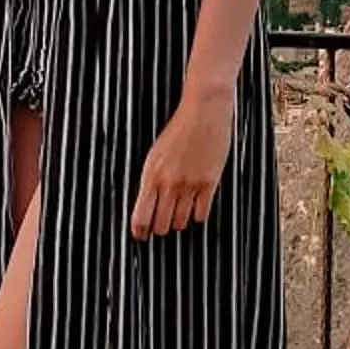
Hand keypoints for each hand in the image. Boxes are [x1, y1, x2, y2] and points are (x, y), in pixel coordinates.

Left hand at [131, 88, 233, 240]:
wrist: (204, 112)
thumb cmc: (178, 131)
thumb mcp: (156, 154)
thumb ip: (151, 180)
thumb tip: (146, 205)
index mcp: (151, 175)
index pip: (140, 216)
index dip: (140, 232)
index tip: (141, 236)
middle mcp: (169, 184)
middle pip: (161, 225)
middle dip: (160, 228)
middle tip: (161, 226)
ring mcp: (190, 184)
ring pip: (180, 223)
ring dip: (178, 222)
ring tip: (179, 215)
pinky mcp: (209, 183)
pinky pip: (201, 214)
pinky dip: (197, 215)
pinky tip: (195, 208)